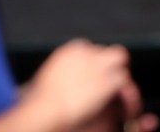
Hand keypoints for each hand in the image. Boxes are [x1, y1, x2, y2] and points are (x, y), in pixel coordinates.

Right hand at [16, 40, 144, 131]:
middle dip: (108, 62)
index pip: (88, 48)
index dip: (90, 62)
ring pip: (119, 59)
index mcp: (68, 51)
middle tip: (105, 77)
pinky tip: (111, 97)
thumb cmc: (37, 103)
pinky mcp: (108, 80)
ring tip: (110, 87)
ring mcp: (98, 65)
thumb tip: (46, 82)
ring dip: (115, 73)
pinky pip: (122, 78)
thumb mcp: (40, 81)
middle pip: (107, 51)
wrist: (46, 111)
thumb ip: (55, 74)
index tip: (88, 74)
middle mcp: (86, 53)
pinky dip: (119, 87)